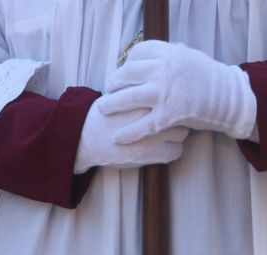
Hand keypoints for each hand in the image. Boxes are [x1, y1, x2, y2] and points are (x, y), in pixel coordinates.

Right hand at [73, 99, 188, 172]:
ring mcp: (154, 132)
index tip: (167, 107)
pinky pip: (176, 152)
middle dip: (177, 117)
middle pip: (182, 112)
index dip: (172, 101)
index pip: (176, 93)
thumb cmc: (103, 115)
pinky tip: (159, 151)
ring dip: (175, 135)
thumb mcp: (122, 92)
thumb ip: (141, 90)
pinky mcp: (151, 152)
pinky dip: (170, 152)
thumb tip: (159, 89)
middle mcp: (154, 111)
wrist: (83, 137)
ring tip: (161, 138)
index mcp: (147, 93)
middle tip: (166, 123)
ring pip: (183, 132)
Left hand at [100, 40, 256, 141]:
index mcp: (170, 53)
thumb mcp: (191, 58)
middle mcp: (163, 70)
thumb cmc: (210, 78)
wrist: (229, 97)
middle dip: (113, 82)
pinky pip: (140, 126)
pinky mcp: (167, 115)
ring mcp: (164, 93)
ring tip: (103, 109)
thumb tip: (158, 51)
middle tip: (108, 89)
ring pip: (126, 99)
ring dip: (111, 105)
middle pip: (126, 74)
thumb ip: (172, 54)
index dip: (126, 62)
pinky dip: (126, 133)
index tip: (123, 71)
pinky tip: (117, 138)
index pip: (137, 53)